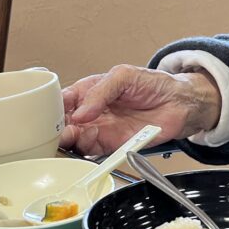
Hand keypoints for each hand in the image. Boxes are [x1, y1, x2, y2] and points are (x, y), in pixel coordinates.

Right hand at [59, 64, 221, 155]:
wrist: (180, 104)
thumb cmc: (154, 84)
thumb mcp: (124, 76)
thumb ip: (101, 91)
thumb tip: (81, 111)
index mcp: (89, 91)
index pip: (62, 101)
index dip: (53, 108)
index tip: (48, 114)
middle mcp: (91, 113)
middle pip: (64, 124)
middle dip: (57, 128)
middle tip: (59, 129)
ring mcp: (100, 130)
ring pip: (74, 140)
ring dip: (69, 141)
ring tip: (72, 136)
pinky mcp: (112, 146)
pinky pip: (92, 152)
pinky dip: (85, 152)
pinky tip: (86, 144)